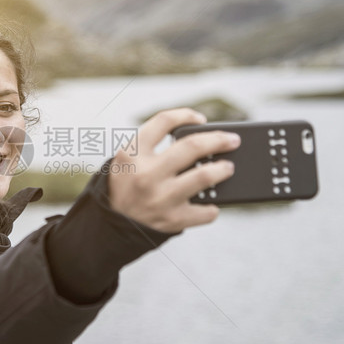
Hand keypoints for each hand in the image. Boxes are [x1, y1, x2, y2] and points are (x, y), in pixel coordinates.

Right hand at [108, 108, 240, 232]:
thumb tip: (197, 137)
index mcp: (132, 154)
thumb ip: (151, 145)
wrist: (110, 228)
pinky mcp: (172, 220)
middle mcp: (146, 174)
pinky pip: (204, 212)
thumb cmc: (126, 187)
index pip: (163, 121)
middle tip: (233, 140)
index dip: (186, 115)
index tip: (201, 119)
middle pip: (192, 146)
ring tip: (228, 168)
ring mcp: (160, 198)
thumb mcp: (126, 161)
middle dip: (219, 140)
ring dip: (222, 170)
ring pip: (204, 176)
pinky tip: (211, 205)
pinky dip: (212, 208)